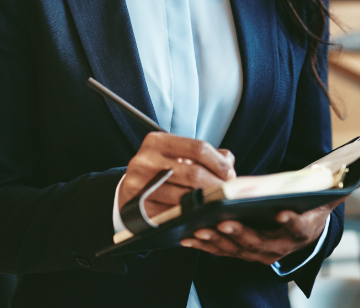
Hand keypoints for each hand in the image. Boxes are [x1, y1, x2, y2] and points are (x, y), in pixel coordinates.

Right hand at [120, 132, 235, 217]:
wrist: (129, 191)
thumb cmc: (161, 171)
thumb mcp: (177, 155)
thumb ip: (205, 155)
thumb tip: (228, 162)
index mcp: (157, 141)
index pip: (198, 148)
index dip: (219, 163)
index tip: (230, 175)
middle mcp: (145, 160)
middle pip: (194, 174)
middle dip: (217, 186)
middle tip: (228, 194)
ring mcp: (138, 185)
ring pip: (184, 197)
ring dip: (206, 204)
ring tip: (217, 205)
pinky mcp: (137, 209)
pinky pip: (171, 215)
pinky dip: (189, 217)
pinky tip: (199, 216)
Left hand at [179, 163, 359, 264]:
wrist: (304, 229)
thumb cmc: (315, 205)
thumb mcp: (337, 192)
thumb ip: (356, 178)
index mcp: (304, 229)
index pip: (300, 228)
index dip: (291, 222)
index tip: (282, 213)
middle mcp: (282, 246)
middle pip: (262, 244)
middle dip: (242, 235)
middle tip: (224, 223)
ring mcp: (260, 251)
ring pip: (238, 250)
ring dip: (218, 242)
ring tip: (200, 229)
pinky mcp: (241, 251)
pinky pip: (222, 251)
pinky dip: (205, 245)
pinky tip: (187, 236)